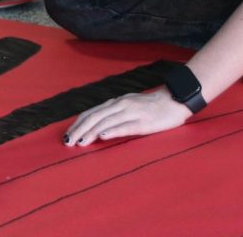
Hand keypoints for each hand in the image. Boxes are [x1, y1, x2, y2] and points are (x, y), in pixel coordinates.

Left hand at [62, 88, 190, 146]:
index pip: (91, 112)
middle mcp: (121, 105)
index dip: (78, 123)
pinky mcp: (143, 121)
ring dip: (92, 132)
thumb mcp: (129, 106)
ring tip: (80, 142)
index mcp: (116, 102)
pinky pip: (126, 126)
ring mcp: (132, 112)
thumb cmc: (151, 107)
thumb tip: (96, 127)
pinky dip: (113, 131)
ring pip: (107, 121)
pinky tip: (103, 136)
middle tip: (68, 142)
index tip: (67, 135)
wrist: (175, 100)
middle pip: (95, 117)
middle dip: (80, 129)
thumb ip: (114, 114)